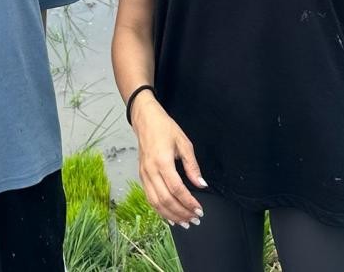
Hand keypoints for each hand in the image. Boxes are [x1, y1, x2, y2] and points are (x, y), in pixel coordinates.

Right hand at [132, 96, 206, 227]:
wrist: (145, 120)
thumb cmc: (164, 128)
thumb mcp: (184, 143)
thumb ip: (192, 166)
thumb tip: (201, 184)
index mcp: (162, 161)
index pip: (177, 189)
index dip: (189, 202)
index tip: (199, 209)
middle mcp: (151, 170)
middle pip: (166, 200)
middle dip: (181, 213)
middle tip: (195, 219)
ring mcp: (144, 175)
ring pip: (156, 203)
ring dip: (170, 215)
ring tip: (184, 222)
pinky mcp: (142, 176)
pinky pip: (150, 198)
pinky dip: (160, 210)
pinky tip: (169, 216)